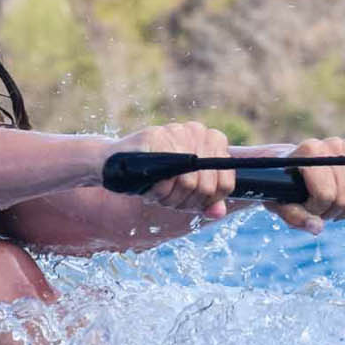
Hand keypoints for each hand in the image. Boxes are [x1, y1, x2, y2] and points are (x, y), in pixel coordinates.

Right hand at [114, 122, 236, 219]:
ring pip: (188, 183)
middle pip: (206, 186)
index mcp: (213, 141)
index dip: (209, 201)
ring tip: (159, 193)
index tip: (192, 202)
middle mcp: (198, 131)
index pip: (226, 183)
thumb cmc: (156, 175)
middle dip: (186, 202)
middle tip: (170, 200)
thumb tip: (219, 213)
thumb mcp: (185, 189)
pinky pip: (167, 175)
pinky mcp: (156, 136)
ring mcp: (177, 131)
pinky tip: (151, 187)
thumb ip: (205, 199)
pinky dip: (159, 189)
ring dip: (171, 198)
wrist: (118, 163)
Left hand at [269, 136, 344, 233]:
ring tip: (335, 208)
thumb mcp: (281, 202)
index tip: (308, 208)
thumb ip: (295, 216)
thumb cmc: (285, 185)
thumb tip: (318, 228)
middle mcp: (333, 146)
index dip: (317, 210)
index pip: (325, 194)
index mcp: (311, 152)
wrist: (295, 164)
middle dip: (333, 211)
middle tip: (322, 210)